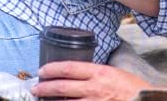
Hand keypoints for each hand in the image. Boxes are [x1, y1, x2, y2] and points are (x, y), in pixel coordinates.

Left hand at [31, 61, 153, 100]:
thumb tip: (77, 74)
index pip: (69, 68)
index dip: (52, 69)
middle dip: (46, 87)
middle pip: (63, 86)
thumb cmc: (131, 87)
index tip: (42, 70)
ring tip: (42, 99)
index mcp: (99, 72)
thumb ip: (95, 73)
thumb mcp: (113, 72)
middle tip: (35, 87)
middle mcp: (94, 88)